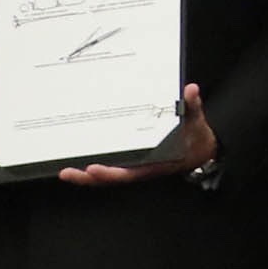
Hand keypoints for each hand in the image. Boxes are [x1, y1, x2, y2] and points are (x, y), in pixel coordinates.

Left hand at [58, 83, 218, 185]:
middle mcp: (141, 167)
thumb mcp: (196, 124)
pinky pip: (111, 165)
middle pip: (111, 178)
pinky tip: (80, 160)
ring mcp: (135, 165)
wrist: (202, 151)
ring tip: (65, 171)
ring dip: (86, 175)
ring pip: (108, 175)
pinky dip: (95, 166)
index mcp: (154, 164)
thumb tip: (190, 90)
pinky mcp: (132, 160)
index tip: (93, 168)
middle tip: (67, 172)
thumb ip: (192, 108)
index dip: (110, 173)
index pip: (129, 172)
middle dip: (88, 178)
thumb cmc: (197, 140)